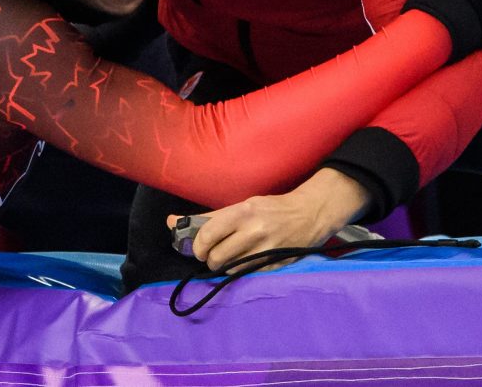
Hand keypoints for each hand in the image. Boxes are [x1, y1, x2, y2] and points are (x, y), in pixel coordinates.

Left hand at [167, 168, 370, 272]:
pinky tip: (246, 262)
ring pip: (231, 269)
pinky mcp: (276, 264)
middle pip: (217, 256)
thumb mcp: (242, 206)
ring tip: (230, 258)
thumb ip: (209, 217)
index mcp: (243, 212)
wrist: (309, 214)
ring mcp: (267, 250)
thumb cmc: (270, 208)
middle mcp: (254, 231)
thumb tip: (172, 222)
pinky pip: (248, 274)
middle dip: (210, 259)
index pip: (208, 234)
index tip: (198, 249)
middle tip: (212, 256)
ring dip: (225, 267)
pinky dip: (241, 271)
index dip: (197, 246)